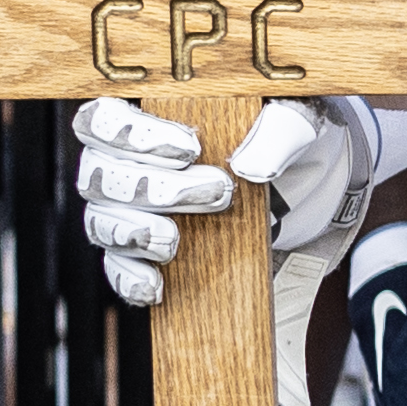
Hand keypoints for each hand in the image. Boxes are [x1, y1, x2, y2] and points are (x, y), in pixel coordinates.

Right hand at [67, 93, 368, 310]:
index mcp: (150, 120)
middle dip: (152, 189)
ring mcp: (134, 213)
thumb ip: (279, 130)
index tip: (190, 149)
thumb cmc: (285, 140)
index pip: (101, 121)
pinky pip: (119, 271)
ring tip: (175, 241)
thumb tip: (250, 165)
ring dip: (134, 233)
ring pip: (101, 224)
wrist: (308, 189)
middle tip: (218, 192)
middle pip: (98, 177)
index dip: (131, 135)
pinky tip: (156, 285)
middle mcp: (129, 166)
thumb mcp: (297, 123)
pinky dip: (131, 279)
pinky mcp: (149, 256)